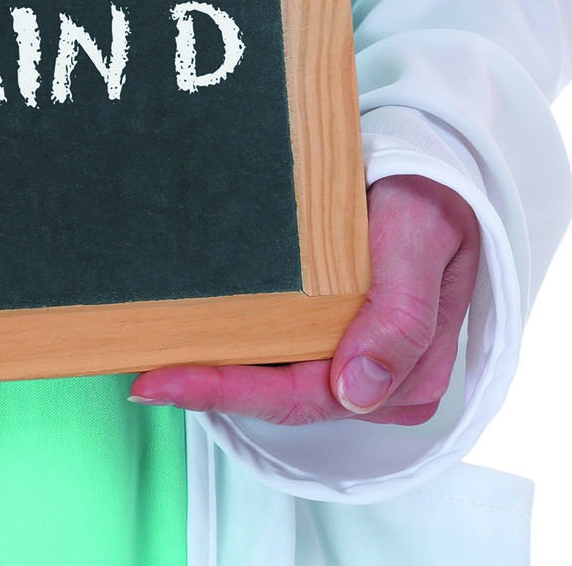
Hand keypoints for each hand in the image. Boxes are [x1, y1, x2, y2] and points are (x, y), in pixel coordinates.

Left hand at [130, 174, 479, 425]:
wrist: (433, 172)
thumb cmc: (430, 203)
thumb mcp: (420, 241)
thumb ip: (400, 315)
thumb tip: (359, 391)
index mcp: (405, 378)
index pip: (304, 398)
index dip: (229, 394)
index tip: (162, 382)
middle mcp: (375, 383)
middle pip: (277, 397)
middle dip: (206, 389)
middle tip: (138, 378)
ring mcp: (349, 362)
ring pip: (269, 379)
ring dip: (211, 371)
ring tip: (144, 360)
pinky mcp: (327, 336)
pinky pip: (270, 352)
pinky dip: (228, 347)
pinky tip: (184, 336)